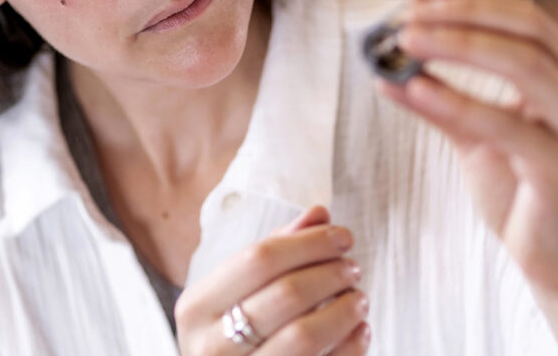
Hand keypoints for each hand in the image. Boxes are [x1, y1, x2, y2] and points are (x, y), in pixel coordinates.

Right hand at [174, 205, 370, 354]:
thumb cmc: (232, 328)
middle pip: (285, 294)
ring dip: (342, 310)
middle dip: (329, 274)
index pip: (259, 259)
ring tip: (358, 298)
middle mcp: (209, 346)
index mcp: (196, 306)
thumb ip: (279, 246)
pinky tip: (360, 330)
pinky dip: (349, 346)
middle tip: (353, 268)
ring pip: (303, 336)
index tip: (343, 236)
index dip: (309, 243)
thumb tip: (320, 214)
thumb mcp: (241, 286)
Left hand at [377, 0, 557, 296]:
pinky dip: (456, 101)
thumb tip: (385, 66)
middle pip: (527, 26)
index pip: (522, 14)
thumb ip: (438, 97)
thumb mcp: (475, 133)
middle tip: (406, 13)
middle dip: (462, 12)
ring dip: (457, 45)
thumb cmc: (520, 189)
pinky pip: (505, 125)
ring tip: (405, 41)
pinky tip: (415, 89)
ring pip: (524, 64)